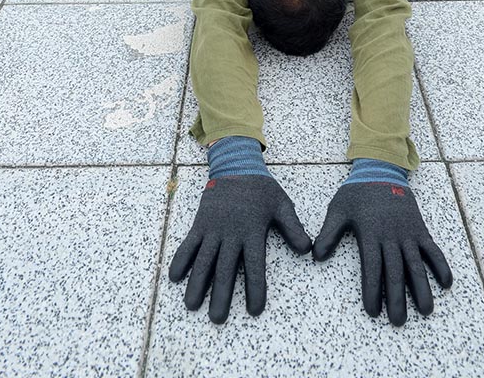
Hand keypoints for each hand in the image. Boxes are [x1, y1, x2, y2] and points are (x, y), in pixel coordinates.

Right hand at [169, 176, 311, 322]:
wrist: (236, 164)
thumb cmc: (261, 188)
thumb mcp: (282, 204)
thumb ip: (293, 228)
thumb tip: (308, 250)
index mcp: (252, 230)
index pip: (254, 265)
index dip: (255, 288)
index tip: (254, 310)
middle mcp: (231, 233)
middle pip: (224, 269)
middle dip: (220, 295)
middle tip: (217, 319)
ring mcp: (213, 228)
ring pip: (203, 260)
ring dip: (197, 283)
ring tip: (192, 306)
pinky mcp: (200, 223)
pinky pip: (188, 244)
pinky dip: (181, 260)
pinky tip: (175, 278)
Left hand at [313, 183, 451, 324]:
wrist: (381, 169)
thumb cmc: (357, 193)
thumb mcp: (338, 209)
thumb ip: (328, 233)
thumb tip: (315, 256)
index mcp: (371, 233)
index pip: (372, 268)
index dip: (373, 290)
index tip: (373, 311)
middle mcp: (391, 236)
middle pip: (396, 272)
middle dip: (397, 299)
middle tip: (398, 322)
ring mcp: (408, 233)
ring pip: (417, 264)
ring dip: (421, 288)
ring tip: (425, 311)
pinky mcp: (420, 229)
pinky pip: (433, 249)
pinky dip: (440, 265)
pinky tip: (446, 283)